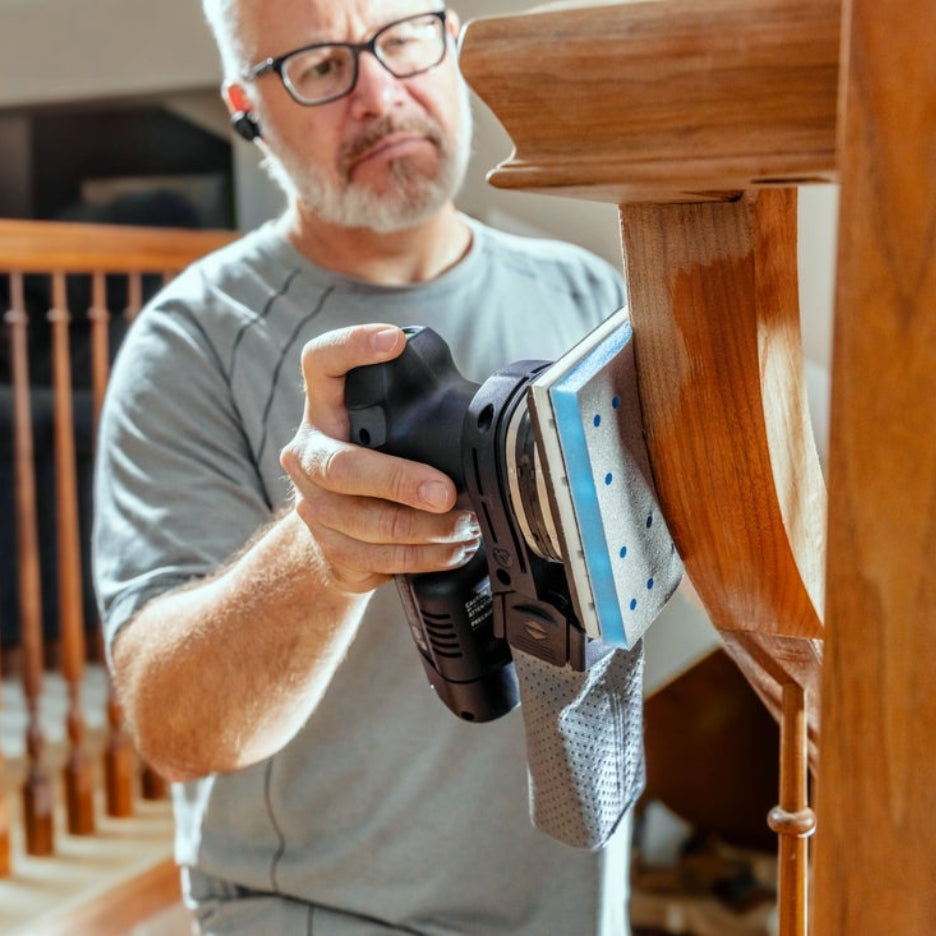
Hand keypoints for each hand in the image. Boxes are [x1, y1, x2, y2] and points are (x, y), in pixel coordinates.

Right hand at [280, 324, 481, 593]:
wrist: (333, 533)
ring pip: (367, 523)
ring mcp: (314, 506)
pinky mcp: (330, 548)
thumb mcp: (384, 427)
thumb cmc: (373, 465)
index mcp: (325, 410)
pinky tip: (454, 548)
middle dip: (398, 480)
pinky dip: (426, 557)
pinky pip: (381, 558)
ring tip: (466, 525)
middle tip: (445, 492)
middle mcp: (309, 454)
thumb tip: (488, 401)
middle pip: (342, 466)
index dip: (351, 347)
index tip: (393, 341)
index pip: (320, 362)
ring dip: (426, 529)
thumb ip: (415, 408)